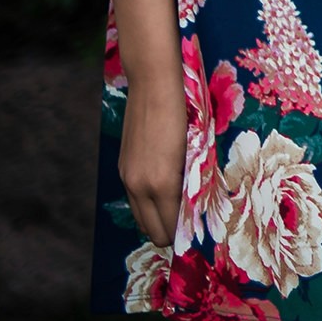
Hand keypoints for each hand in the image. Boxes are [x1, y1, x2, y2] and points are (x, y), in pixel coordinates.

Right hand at [118, 65, 190, 247]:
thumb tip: (198, 203)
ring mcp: (128, 177)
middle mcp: (140, 185)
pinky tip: (162, 198)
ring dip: (157, 221)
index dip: (185, 234)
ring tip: (177, 217)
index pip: (171, 226)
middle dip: (170, 234)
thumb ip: (193, 179)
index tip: (198, 236)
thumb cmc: (185, 112)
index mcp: (163, 183)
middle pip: (152, 229)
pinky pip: (134, 199)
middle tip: (189, 231)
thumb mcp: (196, 148)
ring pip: (140, 217)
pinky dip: (147, 205)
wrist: (154, 84)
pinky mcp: (123, 168)